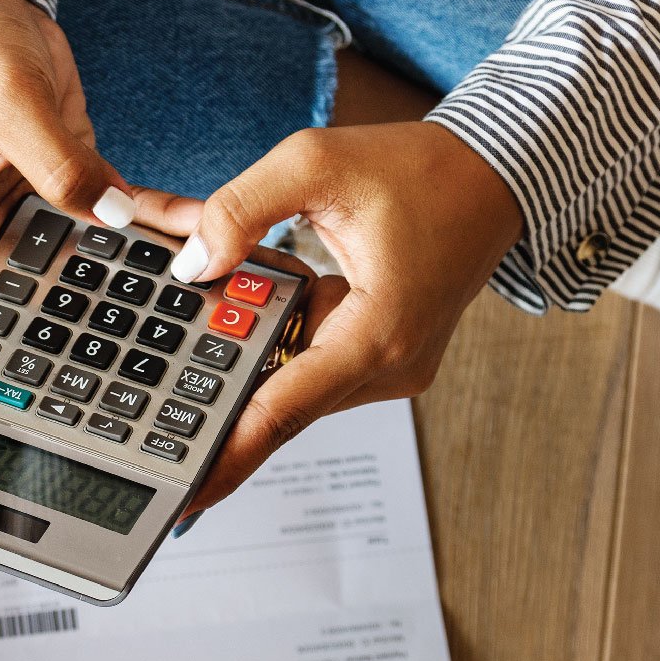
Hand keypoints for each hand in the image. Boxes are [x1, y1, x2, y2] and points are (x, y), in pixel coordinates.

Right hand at [0, 0, 183, 346]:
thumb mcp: (10, 108)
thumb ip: (59, 167)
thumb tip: (107, 217)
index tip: (15, 418)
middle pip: (31, 309)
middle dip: (76, 340)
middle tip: (131, 373)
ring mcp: (37, 211)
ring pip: (88, 268)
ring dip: (132, 283)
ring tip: (183, 305)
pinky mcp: (75, 184)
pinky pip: (120, 218)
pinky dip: (155, 226)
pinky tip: (197, 233)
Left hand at [165, 120, 523, 512]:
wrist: (492, 177)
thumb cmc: (420, 169)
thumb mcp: (315, 163)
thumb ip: (241, 210)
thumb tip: (190, 264)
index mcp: (379, 333)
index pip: (287, 409)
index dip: (230, 455)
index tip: (185, 497)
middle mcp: (388, 368)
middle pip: (277, 395)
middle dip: (218, 365)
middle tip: (168, 343)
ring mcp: (388, 370)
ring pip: (290, 377)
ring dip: (249, 340)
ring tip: (233, 277)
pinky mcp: (382, 359)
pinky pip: (311, 361)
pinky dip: (279, 332)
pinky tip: (266, 288)